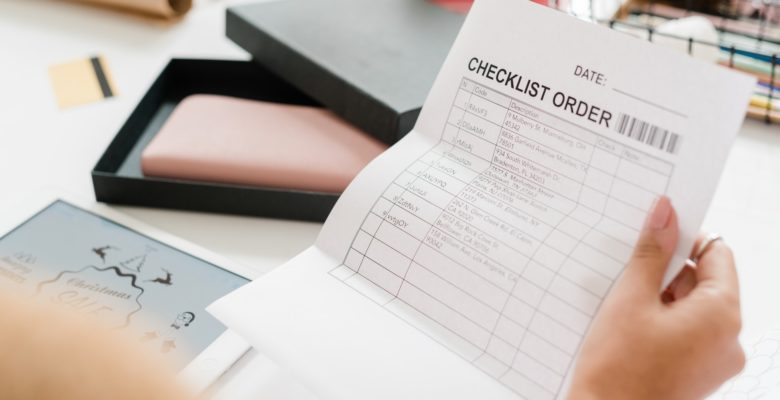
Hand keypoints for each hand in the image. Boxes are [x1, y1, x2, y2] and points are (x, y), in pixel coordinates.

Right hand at [568, 196, 743, 399]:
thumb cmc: (618, 369)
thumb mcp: (631, 299)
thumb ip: (652, 253)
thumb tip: (666, 213)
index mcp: (722, 316)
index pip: (717, 255)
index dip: (685, 240)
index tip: (655, 235)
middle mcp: (728, 340)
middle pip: (704, 282)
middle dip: (666, 273)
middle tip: (629, 274)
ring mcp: (714, 361)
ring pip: (692, 308)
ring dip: (660, 299)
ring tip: (625, 307)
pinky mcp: (697, 374)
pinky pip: (686, 333)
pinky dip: (661, 322)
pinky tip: (630, 327)